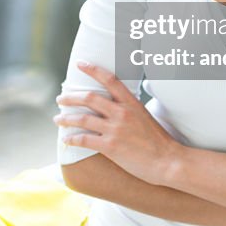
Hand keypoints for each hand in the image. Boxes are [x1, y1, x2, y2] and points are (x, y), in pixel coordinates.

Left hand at [53, 60, 182, 185]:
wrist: (168, 161)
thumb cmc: (159, 142)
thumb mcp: (145, 117)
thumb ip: (129, 109)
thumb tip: (115, 107)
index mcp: (131, 103)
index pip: (110, 80)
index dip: (93, 69)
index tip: (80, 64)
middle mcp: (121, 113)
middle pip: (89, 98)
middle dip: (70, 97)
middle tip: (60, 99)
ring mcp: (115, 129)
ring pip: (83, 118)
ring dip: (66, 118)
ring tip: (57, 119)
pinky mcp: (110, 146)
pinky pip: (85, 139)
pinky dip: (72, 138)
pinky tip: (66, 139)